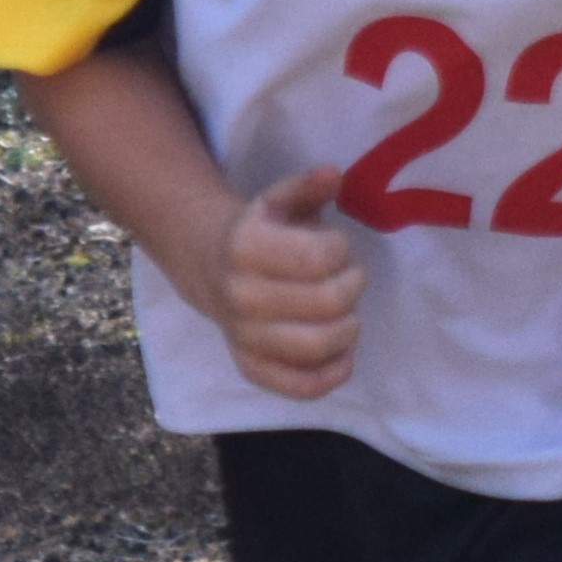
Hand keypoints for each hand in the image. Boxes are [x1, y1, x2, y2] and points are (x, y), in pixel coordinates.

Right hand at [211, 166, 362, 397]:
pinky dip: (334, 372)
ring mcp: (244, 337)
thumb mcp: (278, 201)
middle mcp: (240, 296)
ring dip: (349, 327)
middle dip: (351, 286)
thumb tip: (332, 174)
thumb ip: (307, 187)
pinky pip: (304, 386)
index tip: (335, 247)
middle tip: (346, 278)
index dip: (342, 250)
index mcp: (245, 248)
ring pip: (320, 345)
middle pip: (329, 302)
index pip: (321, 257)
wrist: (209, 267)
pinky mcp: (253, 369)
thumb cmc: (258, 232)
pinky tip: (342, 351)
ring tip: (344, 312)